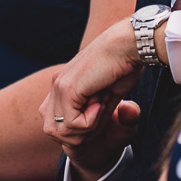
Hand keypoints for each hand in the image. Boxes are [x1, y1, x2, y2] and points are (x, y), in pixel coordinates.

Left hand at [42, 19, 139, 168]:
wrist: (129, 45)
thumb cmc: (124, 66)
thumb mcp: (108, 97)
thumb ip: (96, 115)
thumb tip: (89, 136)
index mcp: (63, 86)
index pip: (53, 122)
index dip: (74, 132)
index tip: (98, 120)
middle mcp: (56, 85)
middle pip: (51, 130)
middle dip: (76, 135)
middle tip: (99, 116)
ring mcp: (59, 86)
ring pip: (60, 131)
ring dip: (85, 129)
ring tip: (101, 107)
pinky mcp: (67, 88)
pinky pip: (72, 123)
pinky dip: (91, 121)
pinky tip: (102, 102)